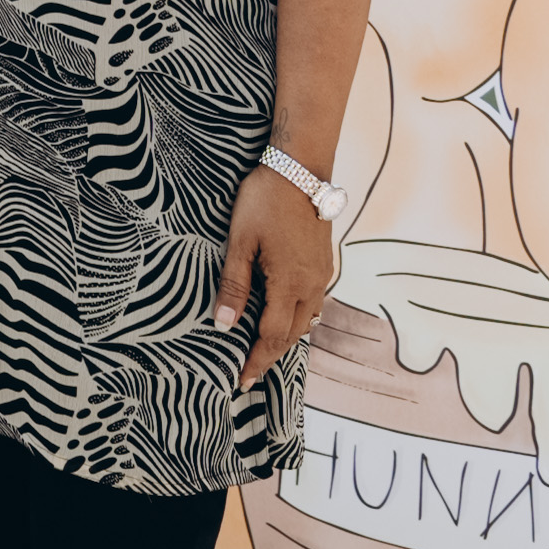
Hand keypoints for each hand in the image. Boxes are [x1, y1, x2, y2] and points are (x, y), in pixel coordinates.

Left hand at [214, 164, 340, 386]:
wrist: (300, 168)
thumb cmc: (265, 201)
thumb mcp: (240, 242)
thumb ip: (233, 285)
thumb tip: (223, 325)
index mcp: (290, 284)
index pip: (272, 336)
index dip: (256, 361)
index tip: (241, 380)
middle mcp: (312, 285)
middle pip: (292, 335)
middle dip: (271, 356)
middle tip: (249, 373)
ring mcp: (322, 274)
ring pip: (307, 320)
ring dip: (286, 338)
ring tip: (264, 349)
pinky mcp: (325, 263)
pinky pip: (314, 303)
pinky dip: (299, 318)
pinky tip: (284, 315)